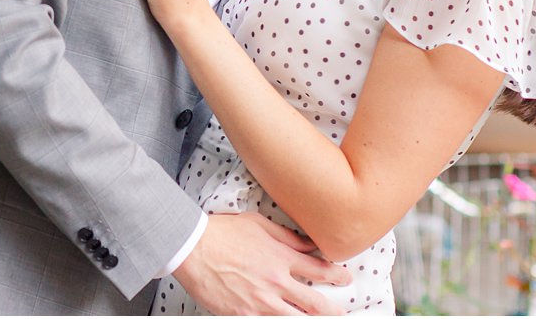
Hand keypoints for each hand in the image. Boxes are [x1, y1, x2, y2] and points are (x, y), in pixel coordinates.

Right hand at [173, 213, 350, 315]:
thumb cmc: (220, 233)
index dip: (336, 276)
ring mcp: (261, 302)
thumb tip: (307, 244)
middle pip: (315, 303)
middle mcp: (275, 282)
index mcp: (280, 258)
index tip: (344, 278)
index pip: (319, 270)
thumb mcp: (257, 224)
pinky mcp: (244, 314)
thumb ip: (286, 236)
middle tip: (340, 312)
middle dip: (333, 310)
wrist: (192, 248)